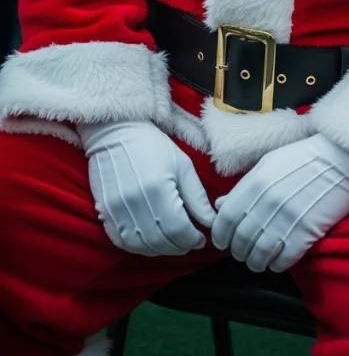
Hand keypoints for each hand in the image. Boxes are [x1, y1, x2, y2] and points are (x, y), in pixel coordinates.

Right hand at [78, 120, 215, 256]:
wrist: (115, 132)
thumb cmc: (153, 146)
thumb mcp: (182, 165)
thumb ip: (197, 198)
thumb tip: (211, 223)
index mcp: (158, 188)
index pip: (178, 229)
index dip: (192, 239)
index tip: (200, 239)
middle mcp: (135, 202)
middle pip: (161, 241)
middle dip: (179, 246)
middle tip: (189, 242)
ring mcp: (116, 209)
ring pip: (142, 246)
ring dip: (160, 250)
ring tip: (172, 243)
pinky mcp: (104, 211)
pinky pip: (122, 242)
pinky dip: (139, 247)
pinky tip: (150, 241)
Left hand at [211, 133, 348, 273]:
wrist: (343, 158)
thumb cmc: (304, 158)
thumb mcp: (270, 164)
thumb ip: (245, 187)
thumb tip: (220, 207)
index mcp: (256, 181)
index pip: (227, 217)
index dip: (221, 235)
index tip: (222, 242)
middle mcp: (268, 201)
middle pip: (242, 239)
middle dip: (238, 251)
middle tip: (242, 254)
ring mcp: (288, 218)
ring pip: (260, 254)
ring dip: (255, 262)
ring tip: (258, 262)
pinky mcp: (307, 233)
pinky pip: (283, 259)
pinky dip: (276, 265)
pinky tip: (277, 262)